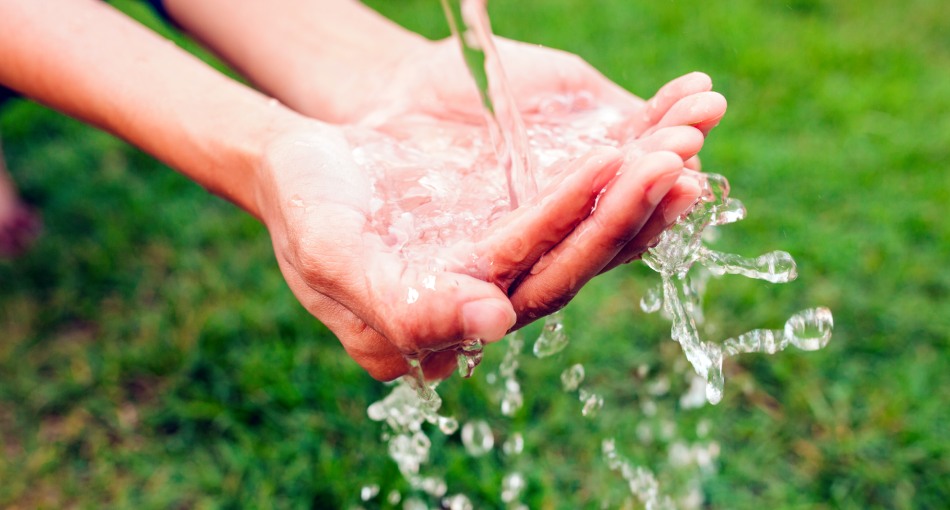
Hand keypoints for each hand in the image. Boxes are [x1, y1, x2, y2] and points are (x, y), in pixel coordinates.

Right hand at [255, 119, 693, 379]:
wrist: (302, 152)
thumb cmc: (305, 206)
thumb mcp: (335, 255)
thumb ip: (406, 304)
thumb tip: (496, 326)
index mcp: (462, 311)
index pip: (536, 281)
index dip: (580, 230)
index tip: (618, 170)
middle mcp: (500, 282)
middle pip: (583, 252)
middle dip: (630, 202)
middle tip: (672, 152)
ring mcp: (518, 239)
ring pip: (599, 214)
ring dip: (648, 170)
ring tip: (694, 123)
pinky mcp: (528, 197)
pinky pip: (593, 175)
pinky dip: (635, 136)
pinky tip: (679, 106)